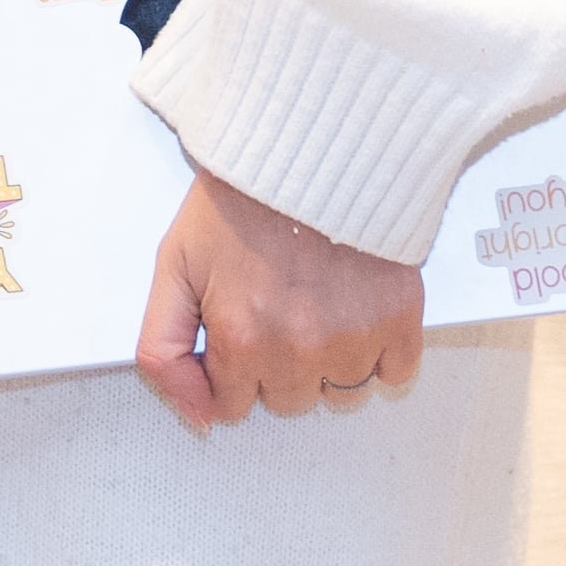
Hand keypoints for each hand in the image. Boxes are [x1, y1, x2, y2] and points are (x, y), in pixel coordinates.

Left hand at [133, 170, 421, 431]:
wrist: (311, 149)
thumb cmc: (242, 201)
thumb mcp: (173, 266)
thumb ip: (164, 349)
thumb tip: (195, 416)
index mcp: (241, 338)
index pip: (231, 405)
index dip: (228, 368)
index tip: (236, 330)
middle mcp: (299, 349)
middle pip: (287, 401)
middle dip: (275, 365)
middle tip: (277, 306)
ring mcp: (354, 340)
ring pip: (340, 393)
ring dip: (327, 361)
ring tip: (316, 303)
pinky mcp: (401, 322)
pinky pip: (394, 374)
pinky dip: (379, 352)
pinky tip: (355, 309)